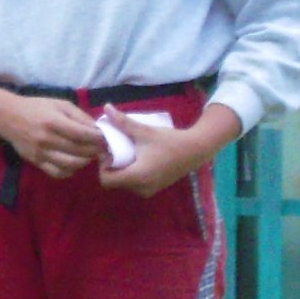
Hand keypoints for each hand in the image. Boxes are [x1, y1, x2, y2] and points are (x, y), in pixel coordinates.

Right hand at [1, 95, 106, 179]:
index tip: (106, 137)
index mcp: (54, 122)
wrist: (9, 117)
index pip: (83, 134)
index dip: (98, 138)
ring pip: (71, 165)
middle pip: (79, 151)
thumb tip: (98, 130)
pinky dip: (70, 171)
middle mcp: (47, 139)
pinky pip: (57, 173)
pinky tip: (74, 163)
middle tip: (102, 148)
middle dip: (95, 150)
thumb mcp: (60, 104)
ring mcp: (41, 153)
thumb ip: (80, 116)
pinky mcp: (36, 162)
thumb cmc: (37, 107)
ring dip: (85, 162)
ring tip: (89, 155)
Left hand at [97, 102, 240, 196]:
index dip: (103, 166)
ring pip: (123, 184)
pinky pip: (133, 184)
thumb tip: (105, 107)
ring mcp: (148, 191)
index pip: (106, 180)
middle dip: (111, 167)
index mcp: (137, 177)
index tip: (109, 152)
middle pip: (113, 182)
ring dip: (120, 171)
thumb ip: (122, 121)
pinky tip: (136, 159)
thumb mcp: (143, 131)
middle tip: (115, 150)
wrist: (196, 150)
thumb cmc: (169, 141)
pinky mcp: (153, 189)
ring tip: (126, 153)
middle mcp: (141, 188)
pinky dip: (130, 174)